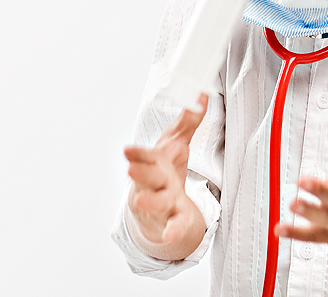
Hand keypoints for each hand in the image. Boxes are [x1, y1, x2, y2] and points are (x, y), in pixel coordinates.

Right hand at [124, 93, 207, 256]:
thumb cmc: (164, 170)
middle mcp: (155, 183)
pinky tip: (171, 234)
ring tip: (142, 200)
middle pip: (147, 177)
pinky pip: (174, 225)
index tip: (127, 150)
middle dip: (139, 173)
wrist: (159, 206)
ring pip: (156, 201)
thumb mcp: (176, 142)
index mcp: (154, 163)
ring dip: (149, 200)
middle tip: (130, 169)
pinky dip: (172, 230)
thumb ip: (189, 119)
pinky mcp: (173, 218)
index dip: (136, 154)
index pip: (143, 156)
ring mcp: (162, 202)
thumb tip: (201, 92)